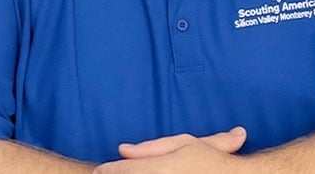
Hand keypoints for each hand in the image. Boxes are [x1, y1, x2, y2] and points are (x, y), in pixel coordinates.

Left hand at [92, 127, 246, 172]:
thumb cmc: (210, 162)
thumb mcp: (185, 144)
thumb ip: (153, 146)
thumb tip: (122, 148)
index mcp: (160, 168)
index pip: (116, 170)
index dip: (108, 169)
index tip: (104, 169)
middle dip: (120, 173)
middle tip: (123, 171)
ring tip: (141, 173)